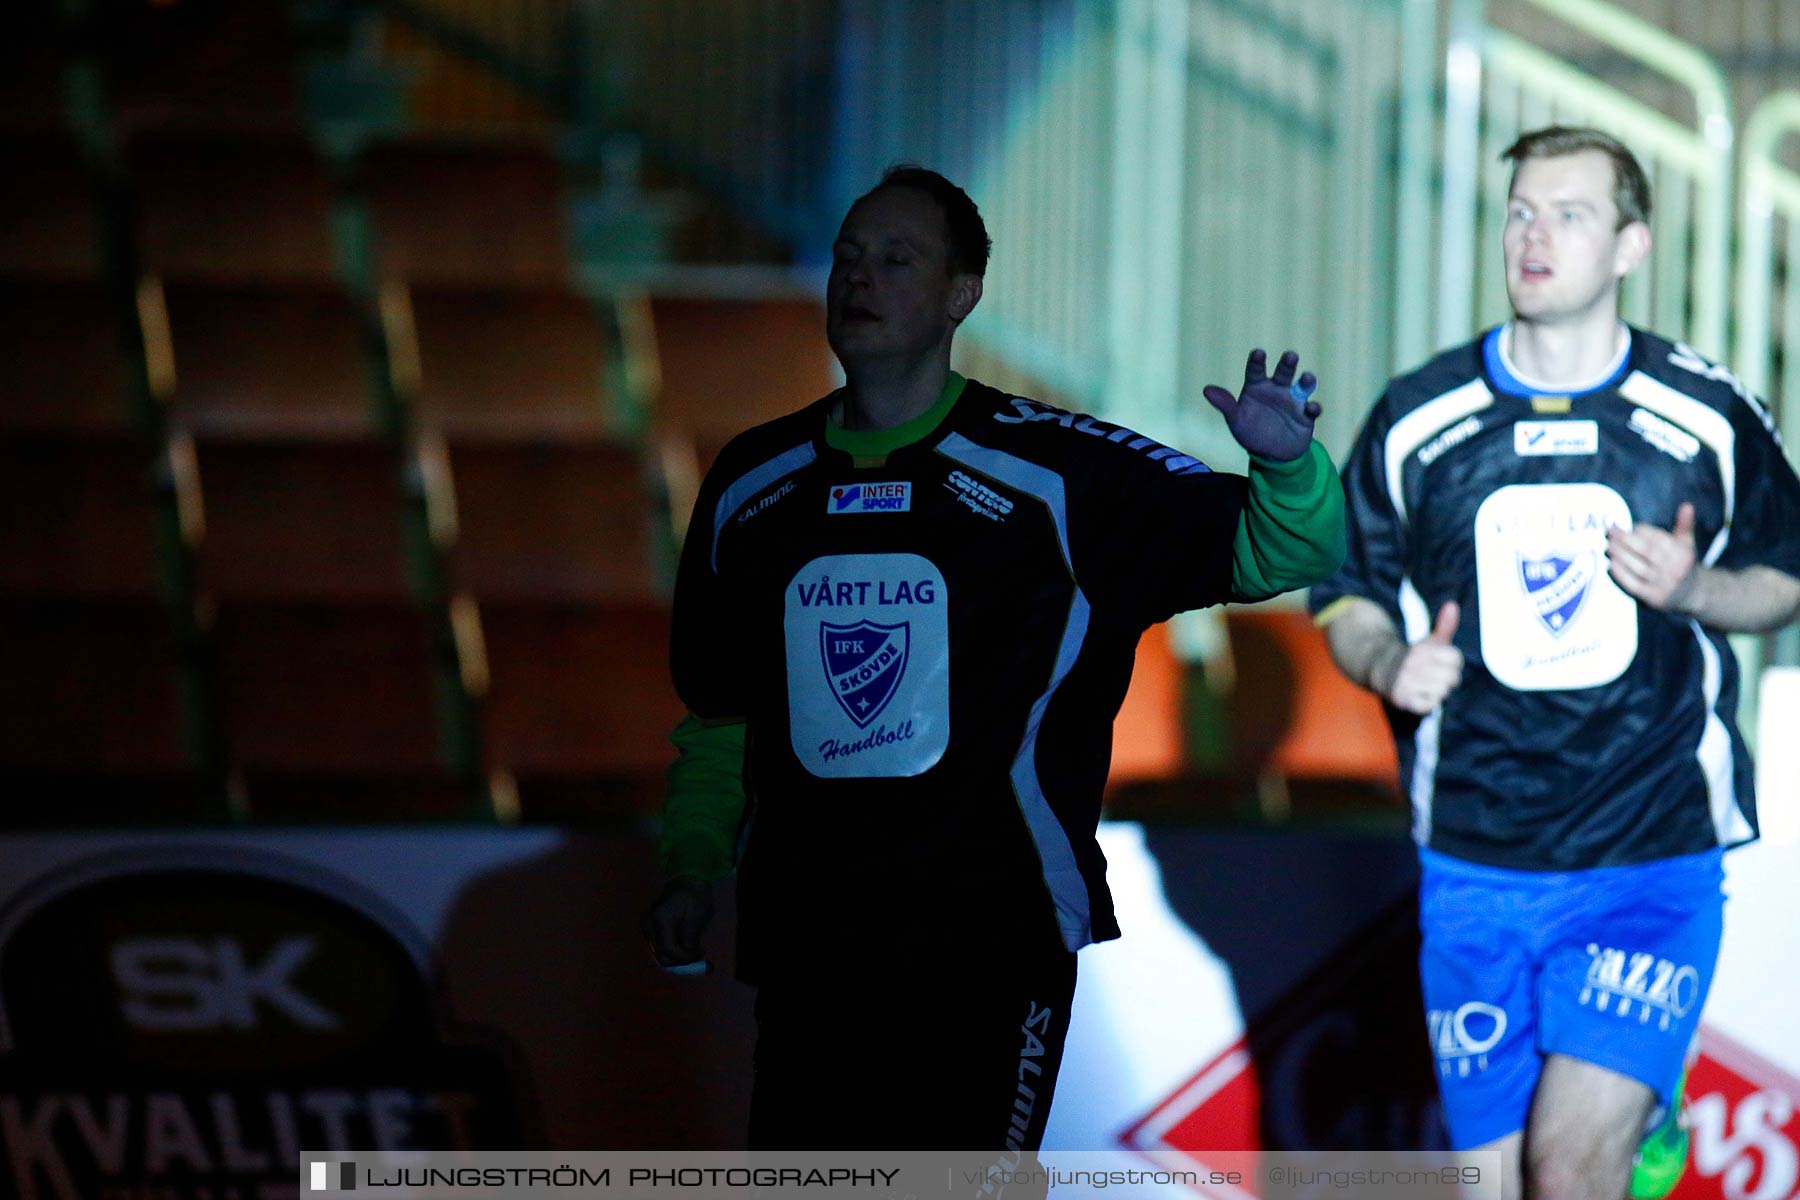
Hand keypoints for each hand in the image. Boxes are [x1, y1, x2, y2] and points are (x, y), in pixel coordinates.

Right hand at [642, 877, 713, 969]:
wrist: (687, 881)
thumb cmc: (694, 896)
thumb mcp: (697, 915)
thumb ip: (690, 937)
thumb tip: (688, 955)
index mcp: (660, 919)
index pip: (669, 949)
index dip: (685, 958)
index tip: (701, 954)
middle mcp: (649, 925)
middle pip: (662, 955)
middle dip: (681, 961)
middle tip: (698, 958)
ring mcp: (648, 927)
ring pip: (661, 953)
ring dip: (678, 957)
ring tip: (694, 952)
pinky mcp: (651, 928)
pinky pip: (661, 946)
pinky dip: (674, 949)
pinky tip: (686, 946)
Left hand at [1203, 348, 1321, 462]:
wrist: (1270, 454)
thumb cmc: (1251, 432)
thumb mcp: (1236, 420)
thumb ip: (1225, 405)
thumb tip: (1206, 390)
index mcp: (1257, 387)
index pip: (1256, 370)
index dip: (1257, 361)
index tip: (1258, 353)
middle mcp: (1277, 389)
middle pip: (1283, 372)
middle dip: (1287, 364)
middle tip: (1290, 356)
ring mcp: (1293, 401)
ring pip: (1302, 386)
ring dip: (1306, 381)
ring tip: (1307, 378)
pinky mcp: (1306, 415)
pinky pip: (1312, 409)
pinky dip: (1314, 407)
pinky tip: (1311, 408)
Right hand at [1373, 602, 1462, 714]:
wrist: (1381, 669)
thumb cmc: (1414, 656)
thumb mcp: (1429, 640)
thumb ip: (1444, 625)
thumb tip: (1453, 604)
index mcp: (1422, 649)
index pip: (1456, 659)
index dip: (1452, 662)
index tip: (1440, 662)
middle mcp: (1412, 665)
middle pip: (1453, 677)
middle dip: (1447, 678)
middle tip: (1434, 675)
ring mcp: (1406, 682)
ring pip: (1443, 692)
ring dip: (1438, 691)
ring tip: (1427, 685)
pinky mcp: (1402, 698)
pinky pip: (1430, 706)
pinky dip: (1428, 702)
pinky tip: (1421, 695)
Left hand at [1607, 503, 1698, 610]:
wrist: (1691, 594)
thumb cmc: (1682, 563)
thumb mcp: (1687, 545)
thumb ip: (1685, 525)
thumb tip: (1687, 505)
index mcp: (1683, 554)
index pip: (1660, 540)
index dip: (1643, 532)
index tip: (1629, 526)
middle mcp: (1675, 570)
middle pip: (1647, 552)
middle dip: (1626, 540)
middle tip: (1610, 531)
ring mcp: (1663, 585)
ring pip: (1639, 568)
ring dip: (1621, 555)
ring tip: (1608, 545)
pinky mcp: (1653, 597)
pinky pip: (1634, 585)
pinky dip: (1621, 575)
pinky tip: (1611, 564)